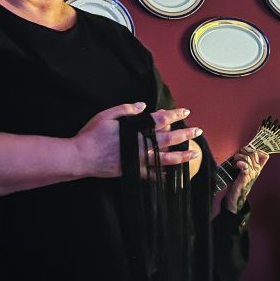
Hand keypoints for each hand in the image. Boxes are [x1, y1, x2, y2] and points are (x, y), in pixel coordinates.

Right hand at [72, 102, 200, 177]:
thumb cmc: (92, 134)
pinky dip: (164, 175)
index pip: (160, 119)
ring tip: (194, 153)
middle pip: (168, 138)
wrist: (81, 157)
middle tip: (198, 131)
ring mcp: (139, 159)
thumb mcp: (107, 115)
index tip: (185, 112)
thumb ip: (126, 109)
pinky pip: (153, 174)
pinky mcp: (134, 171)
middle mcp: (141, 144)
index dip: (174, 115)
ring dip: (181, 155)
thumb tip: (143, 106)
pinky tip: (175, 174)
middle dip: (184, 134)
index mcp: (136, 128)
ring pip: (165, 158)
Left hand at [223, 147, 269, 213]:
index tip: (249, 148)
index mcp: (257, 168)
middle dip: (246, 150)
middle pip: (255, 154)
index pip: (264, 156)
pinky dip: (241, 163)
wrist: (236, 196)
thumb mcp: (245, 170)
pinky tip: (237, 164)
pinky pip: (246, 167)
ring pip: (249, 158)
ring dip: (241, 156)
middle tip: (239, 153)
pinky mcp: (245, 178)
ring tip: (235, 158)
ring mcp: (251, 174)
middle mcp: (256, 170)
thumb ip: (247, 161)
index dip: (258, 149)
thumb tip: (245, 151)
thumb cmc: (239, 182)